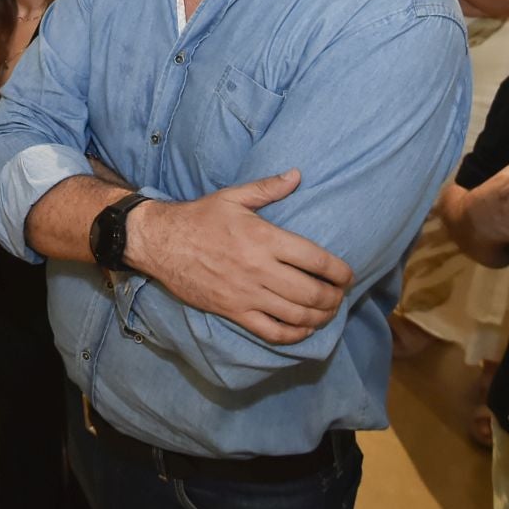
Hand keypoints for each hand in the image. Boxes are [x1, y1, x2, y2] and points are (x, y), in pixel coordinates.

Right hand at [126, 170, 352, 344]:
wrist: (161, 243)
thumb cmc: (199, 217)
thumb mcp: (233, 197)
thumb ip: (268, 188)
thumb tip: (297, 175)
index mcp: (264, 239)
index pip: (316, 260)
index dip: (340, 271)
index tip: (348, 275)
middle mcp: (259, 269)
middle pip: (312, 292)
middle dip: (334, 297)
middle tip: (340, 295)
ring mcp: (247, 294)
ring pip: (296, 315)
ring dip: (320, 317)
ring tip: (328, 312)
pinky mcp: (233, 311)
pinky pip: (272, 331)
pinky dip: (294, 334)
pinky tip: (304, 328)